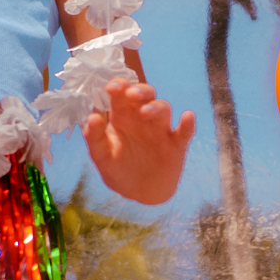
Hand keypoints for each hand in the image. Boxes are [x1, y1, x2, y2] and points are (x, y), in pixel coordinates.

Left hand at [83, 79, 194, 204]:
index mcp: (123, 117)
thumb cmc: (119, 171)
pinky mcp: (176, 145)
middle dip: (140, 90)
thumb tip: (92, 117)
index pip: (122, 94)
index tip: (112, 87)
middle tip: (131, 94)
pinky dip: (188, 123)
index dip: (119, 86)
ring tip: (146, 113)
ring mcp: (161, 130)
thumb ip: (95, 138)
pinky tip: (187, 117)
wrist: (139, 194)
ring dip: (156, 107)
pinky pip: (185, 131)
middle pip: (145, 94)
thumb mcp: (101, 157)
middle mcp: (142, 119)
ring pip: (163, 108)